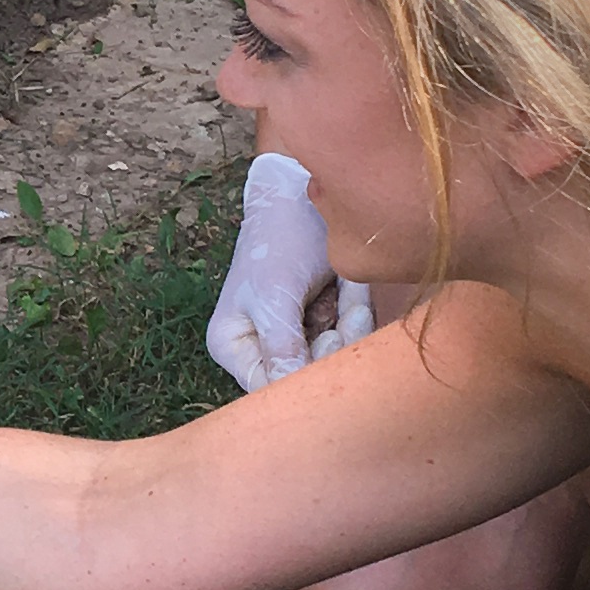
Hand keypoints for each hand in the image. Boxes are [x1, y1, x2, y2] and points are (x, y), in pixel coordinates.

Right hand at [207, 153, 376, 389]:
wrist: (304, 194)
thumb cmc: (279, 239)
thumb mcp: (275, 296)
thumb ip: (281, 347)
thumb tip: (288, 394)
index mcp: (233, 347)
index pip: (268, 389)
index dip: (303, 379)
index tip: (329, 344)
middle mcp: (261, 349)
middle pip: (306, 378)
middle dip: (333, 344)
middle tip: (348, 313)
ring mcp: (295, 337)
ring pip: (334, 359)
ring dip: (350, 324)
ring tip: (347, 290)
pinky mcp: (323, 323)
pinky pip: (350, 337)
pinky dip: (356, 312)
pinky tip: (349, 288)